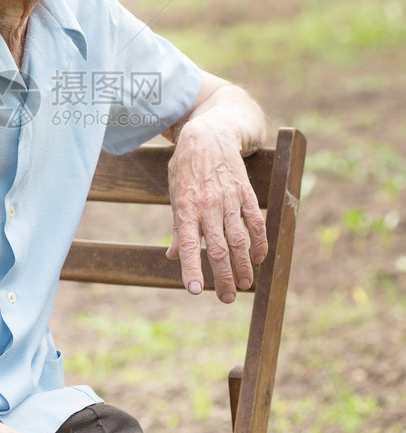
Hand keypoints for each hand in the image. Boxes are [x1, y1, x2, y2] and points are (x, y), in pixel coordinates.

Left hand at [166, 121, 267, 302]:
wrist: (209, 134)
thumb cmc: (187, 167)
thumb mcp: (175, 192)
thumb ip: (178, 226)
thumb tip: (173, 256)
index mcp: (186, 205)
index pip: (190, 243)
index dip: (192, 268)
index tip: (194, 290)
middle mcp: (208, 204)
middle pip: (218, 248)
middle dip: (223, 276)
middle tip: (226, 298)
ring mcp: (229, 198)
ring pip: (239, 239)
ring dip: (243, 265)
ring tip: (244, 285)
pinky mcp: (246, 193)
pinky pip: (255, 221)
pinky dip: (259, 242)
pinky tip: (259, 258)